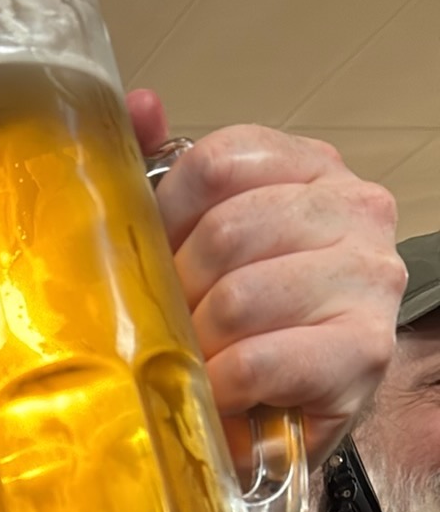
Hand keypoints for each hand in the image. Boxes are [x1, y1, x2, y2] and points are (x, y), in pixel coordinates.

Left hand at [125, 90, 405, 463]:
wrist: (302, 406)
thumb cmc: (254, 318)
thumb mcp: (209, 237)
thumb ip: (172, 173)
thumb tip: (142, 105)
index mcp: (313, 166)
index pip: (216, 162)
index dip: (166, 217)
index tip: (160, 258)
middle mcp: (356, 207)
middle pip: (226, 232)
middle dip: (182, 291)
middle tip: (175, 324)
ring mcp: (369, 278)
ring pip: (239, 298)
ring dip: (201, 342)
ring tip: (201, 360)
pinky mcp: (366, 350)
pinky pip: (258, 361)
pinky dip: (221, 385)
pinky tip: (221, 392)